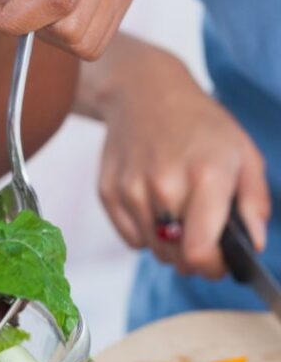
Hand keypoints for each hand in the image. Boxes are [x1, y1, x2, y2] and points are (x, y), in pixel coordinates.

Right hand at [91, 38, 270, 277]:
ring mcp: (131, 189)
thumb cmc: (200, 126)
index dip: (212, 268)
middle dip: (193, 256)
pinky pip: (130, 238)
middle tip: (201, 236)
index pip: (200, 250)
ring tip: (177, 213)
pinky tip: (154, 205)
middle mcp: (164, 185)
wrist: (144, 93)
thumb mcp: (244, 154)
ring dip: (169, 243)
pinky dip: (145, 232)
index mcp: (206, 175)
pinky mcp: (108, 193)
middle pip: (176, 256)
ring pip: (153, 249)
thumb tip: (252, 245)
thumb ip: (253, 203)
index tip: (219, 265)